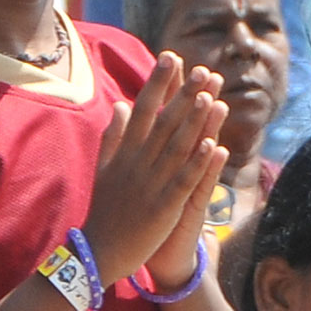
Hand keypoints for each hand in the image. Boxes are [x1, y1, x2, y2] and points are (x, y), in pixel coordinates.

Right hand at [82, 53, 228, 284]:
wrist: (99, 251)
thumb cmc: (105, 209)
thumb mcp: (104, 167)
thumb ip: (114, 135)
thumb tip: (122, 104)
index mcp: (125, 152)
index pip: (143, 109)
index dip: (158, 83)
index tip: (171, 58)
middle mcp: (138, 163)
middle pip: (164, 122)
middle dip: (183, 95)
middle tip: (202, 70)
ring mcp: (151, 184)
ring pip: (176, 146)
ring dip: (195, 120)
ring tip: (211, 96)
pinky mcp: (164, 207)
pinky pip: (183, 180)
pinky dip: (198, 162)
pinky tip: (212, 143)